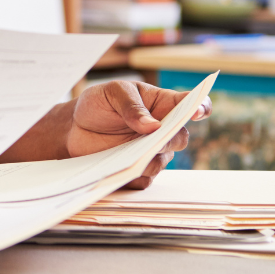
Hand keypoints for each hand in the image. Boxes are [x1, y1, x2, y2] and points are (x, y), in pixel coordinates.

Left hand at [66, 81, 211, 188]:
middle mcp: (163, 131)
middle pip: (180, 138)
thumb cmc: (99, 104)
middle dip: (170, 138)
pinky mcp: (138, 172)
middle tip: (156, 137)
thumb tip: (153, 126)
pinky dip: (132, 176)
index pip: (190, 105)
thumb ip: (131, 105)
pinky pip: (143, 180)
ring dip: (148, 159)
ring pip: (161, 161)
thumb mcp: (112, 93)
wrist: (75, 127)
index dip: (200, 108)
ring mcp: (152, 153)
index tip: (197, 111)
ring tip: (130, 156)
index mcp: (162, 104)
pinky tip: (120, 171)